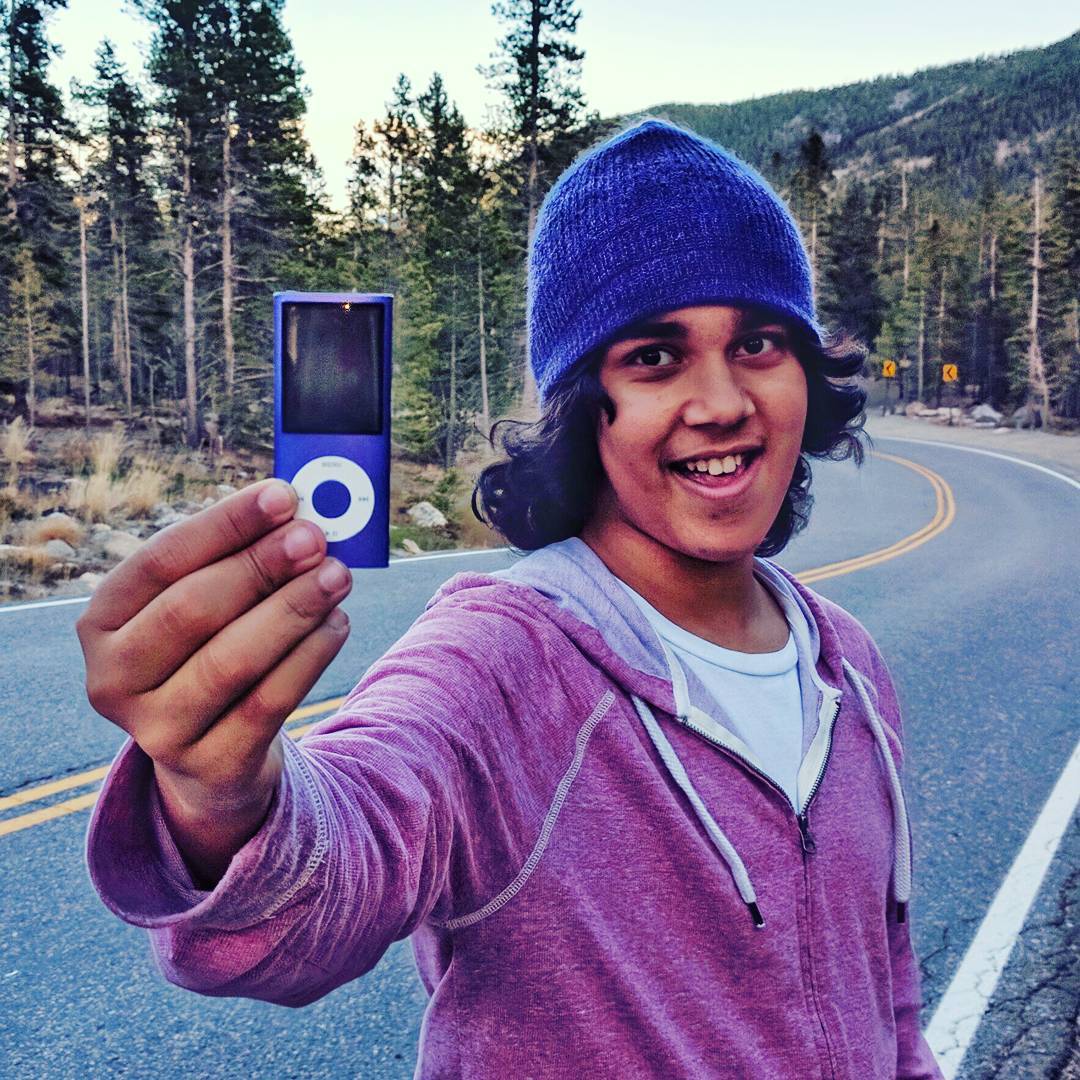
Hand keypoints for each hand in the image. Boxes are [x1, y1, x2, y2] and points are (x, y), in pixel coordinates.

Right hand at [77, 478, 351, 883]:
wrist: (214, 758)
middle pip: (192, 609)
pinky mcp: (209, 766)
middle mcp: (113, 678)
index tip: (283, 495)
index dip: (225, 524)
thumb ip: (239, 558)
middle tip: (316, 537)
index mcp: (102, 622)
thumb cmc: (211, 653)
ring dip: (292, 610)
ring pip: (231, 661)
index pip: (161, 560)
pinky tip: (337, 624)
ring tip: (338, 576)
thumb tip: (296, 512)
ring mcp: (155, 730)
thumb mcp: (209, 605)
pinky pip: (268, 704)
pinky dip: (309, 657)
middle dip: (261, 566)